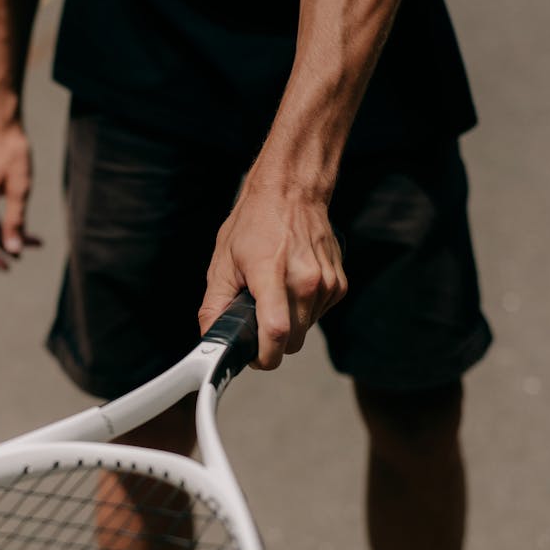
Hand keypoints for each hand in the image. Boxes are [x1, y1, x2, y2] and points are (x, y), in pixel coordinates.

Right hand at [0, 120, 40, 269]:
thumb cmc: (12, 151)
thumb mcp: (20, 188)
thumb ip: (16, 222)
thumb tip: (14, 250)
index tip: (9, 267)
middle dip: (10, 242)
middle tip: (36, 246)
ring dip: (8, 229)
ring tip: (34, 235)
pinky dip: (1, 216)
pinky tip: (17, 212)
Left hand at [198, 183, 346, 369]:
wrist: (292, 192)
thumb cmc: (255, 223)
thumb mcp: (222, 262)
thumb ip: (214, 305)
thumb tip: (210, 337)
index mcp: (272, 274)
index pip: (276, 333)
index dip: (263, 356)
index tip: (253, 357)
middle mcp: (306, 281)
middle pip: (291, 342)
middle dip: (272, 342)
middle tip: (256, 321)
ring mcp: (326, 284)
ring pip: (305, 331)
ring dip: (288, 324)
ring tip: (274, 293)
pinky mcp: (338, 285)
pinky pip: (318, 316)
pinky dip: (303, 311)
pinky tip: (292, 286)